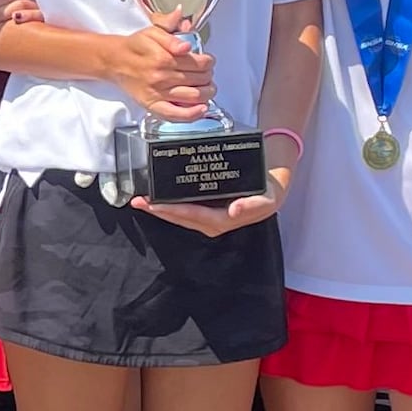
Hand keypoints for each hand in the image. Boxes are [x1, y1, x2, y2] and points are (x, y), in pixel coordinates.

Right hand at [105, 15, 216, 122]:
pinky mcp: (152, 105)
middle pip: (200, 79)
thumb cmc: (135, 47)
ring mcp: (157, 93)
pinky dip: (191, 114)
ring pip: (193, 96)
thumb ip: (172, 34)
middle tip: (208, 74)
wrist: (114, 61)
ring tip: (207, 88)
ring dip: (207, 93)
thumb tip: (186, 45)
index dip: (209, 62)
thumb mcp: (153, 31)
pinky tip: (201, 109)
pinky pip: (175, 115)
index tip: (208, 61)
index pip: (200, 63)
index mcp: (164, 57)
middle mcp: (161, 77)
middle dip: (209, 76)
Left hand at [141, 164, 284, 236]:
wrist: (273, 188)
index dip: (172, 211)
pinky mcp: (206, 208)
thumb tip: (234, 210)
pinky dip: (169, 203)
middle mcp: (212, 222)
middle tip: (138, 201)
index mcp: (223, 220)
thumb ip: (251, 206)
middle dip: (159, 210)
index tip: (155, 205)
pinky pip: (184, 208)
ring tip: (141, 199)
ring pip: (179, 215)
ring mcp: (208, 216)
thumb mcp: (266, 199)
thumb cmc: (268, 193)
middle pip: (180, 218)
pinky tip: (157, 196)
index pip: (192, 216)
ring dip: (160, 208)